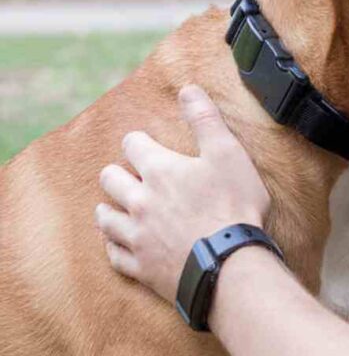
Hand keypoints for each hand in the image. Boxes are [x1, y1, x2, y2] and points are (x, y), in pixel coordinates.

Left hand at [95, 84, 269, 303]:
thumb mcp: (228, 153)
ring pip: (106, 219)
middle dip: (117, 173)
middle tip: (128, 174)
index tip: (145, 143)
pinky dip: (114, 246)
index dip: (138, 141)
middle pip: (111, 180)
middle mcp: (140, 201)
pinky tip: (118, 243)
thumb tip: (188, 89)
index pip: (133, 145)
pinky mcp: (140, 266)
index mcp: (159, 170)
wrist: (229, 264)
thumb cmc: (233, 206)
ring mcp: (137, 235)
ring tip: (113, 207)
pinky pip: (114, 255)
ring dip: (108, 209)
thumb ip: (205, 119)